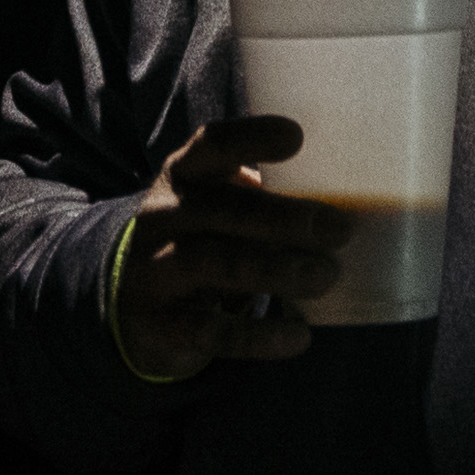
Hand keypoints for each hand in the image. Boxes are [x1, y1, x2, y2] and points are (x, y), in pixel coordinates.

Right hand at [113, 115, 347, 381]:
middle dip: (283, 218)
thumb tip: (347, 194)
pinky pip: (212, 330)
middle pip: (221, 210)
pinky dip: (259, 336)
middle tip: (340, 229)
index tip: (295, 137)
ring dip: (276, 271)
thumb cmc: (199, 237)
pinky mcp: (161, 324)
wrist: (128, 300)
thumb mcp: (213, 204)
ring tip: (326, 276)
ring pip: (215, 265)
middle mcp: (163, 217)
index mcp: (182, 175)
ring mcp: (155, 270)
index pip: (211, 145)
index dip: (250, 139)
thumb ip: (260, 195)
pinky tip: (298, 336)